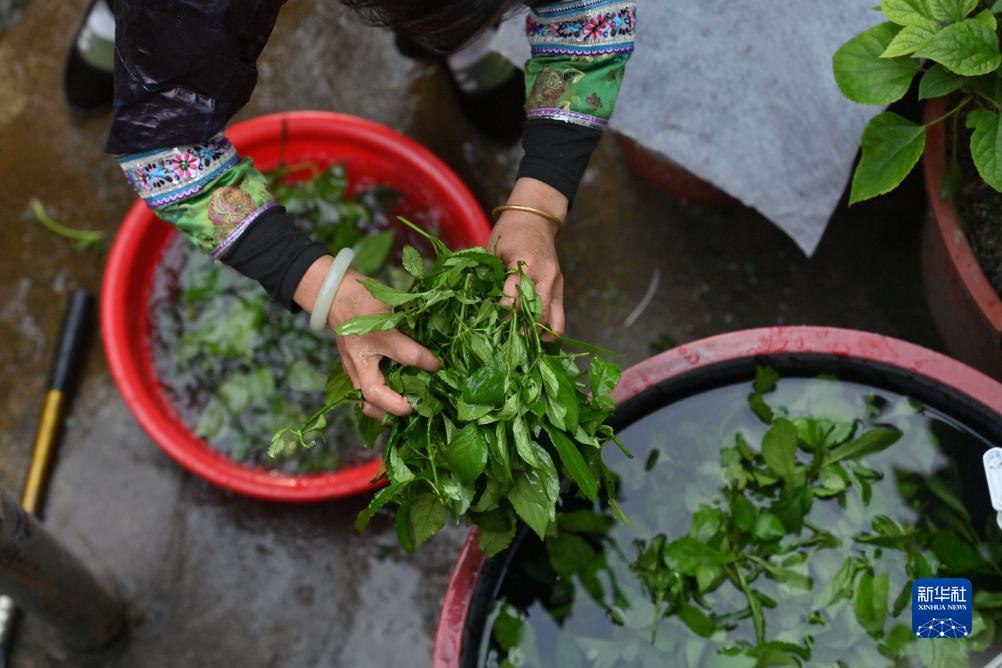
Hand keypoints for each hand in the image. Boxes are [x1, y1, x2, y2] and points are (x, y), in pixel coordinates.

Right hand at [295, 261, 438, 419]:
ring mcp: (353, 366)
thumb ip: (411, 323)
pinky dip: (378, 406)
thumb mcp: (392, 304)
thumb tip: (437, 341)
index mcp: (375, 335)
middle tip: (417, 407)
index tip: (439, 366)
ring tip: (406, 412)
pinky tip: (394, 406)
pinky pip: (362, 396)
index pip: (407, 355)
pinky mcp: (351, 371)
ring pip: (365, 400)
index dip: (428, 363)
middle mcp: (362, 355)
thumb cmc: (365, 298)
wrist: (336, 296)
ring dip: (385, 412)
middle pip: (375, 392)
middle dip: (397, 405)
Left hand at [490, 178, 567, 335]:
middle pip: (536, 309)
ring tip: (527, 346)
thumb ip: (487, 275)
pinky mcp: (560, 286)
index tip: (493, 325)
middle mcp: (544, 274)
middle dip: (523, 328)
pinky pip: (560, 312)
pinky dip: (553, 328)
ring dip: (539, 332)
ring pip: (552, 315)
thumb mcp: (493, 249)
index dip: (504, 313)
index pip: (515, 294)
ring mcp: (555, 281)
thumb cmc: (509, 234)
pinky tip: (543, 340)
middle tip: (509, 342)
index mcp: (525, 262)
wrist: (536, 218)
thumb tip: (476, 303)